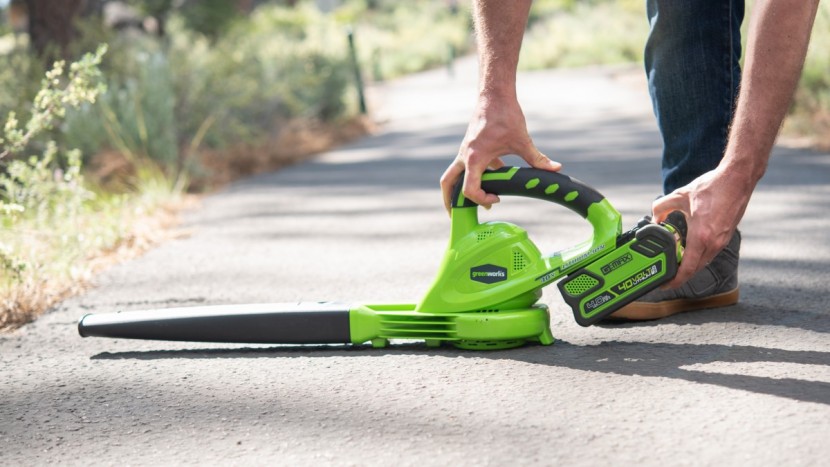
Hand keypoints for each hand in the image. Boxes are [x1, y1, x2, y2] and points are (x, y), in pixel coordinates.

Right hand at [440, 95, 560, 212]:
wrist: (494, 95)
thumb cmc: (504, 115)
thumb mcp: (522, 140)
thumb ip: (537, 158)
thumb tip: (555, 169)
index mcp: (474, 158)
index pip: (469, 189)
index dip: (482, 199)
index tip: (498, 198)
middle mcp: (465, 156)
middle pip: (447, 183)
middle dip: (449, 201)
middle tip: (455, 215)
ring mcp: (465, 152)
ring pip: (453, 175)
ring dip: (459, 189)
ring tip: (472, 203)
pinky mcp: (470, 148)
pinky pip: (467, 166)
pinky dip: (474, 175)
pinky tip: (494, 178)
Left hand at [652, 166, 754, 287]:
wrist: (738, 179)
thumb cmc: (713, 187)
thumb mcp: (680, 195)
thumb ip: (662, 207)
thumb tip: (654, 217)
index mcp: (702, 236)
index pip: (688, 268)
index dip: (675, 280)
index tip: (665, 284)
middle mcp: (714, 242)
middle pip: (695, 268)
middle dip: (680, 275)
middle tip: (666, 276)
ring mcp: (722, 240)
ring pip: (704, 261)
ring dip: (691, 265)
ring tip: (676, 264)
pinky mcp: (727, 236)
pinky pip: (711, 252)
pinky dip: (699, 255)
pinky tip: (690, 249)